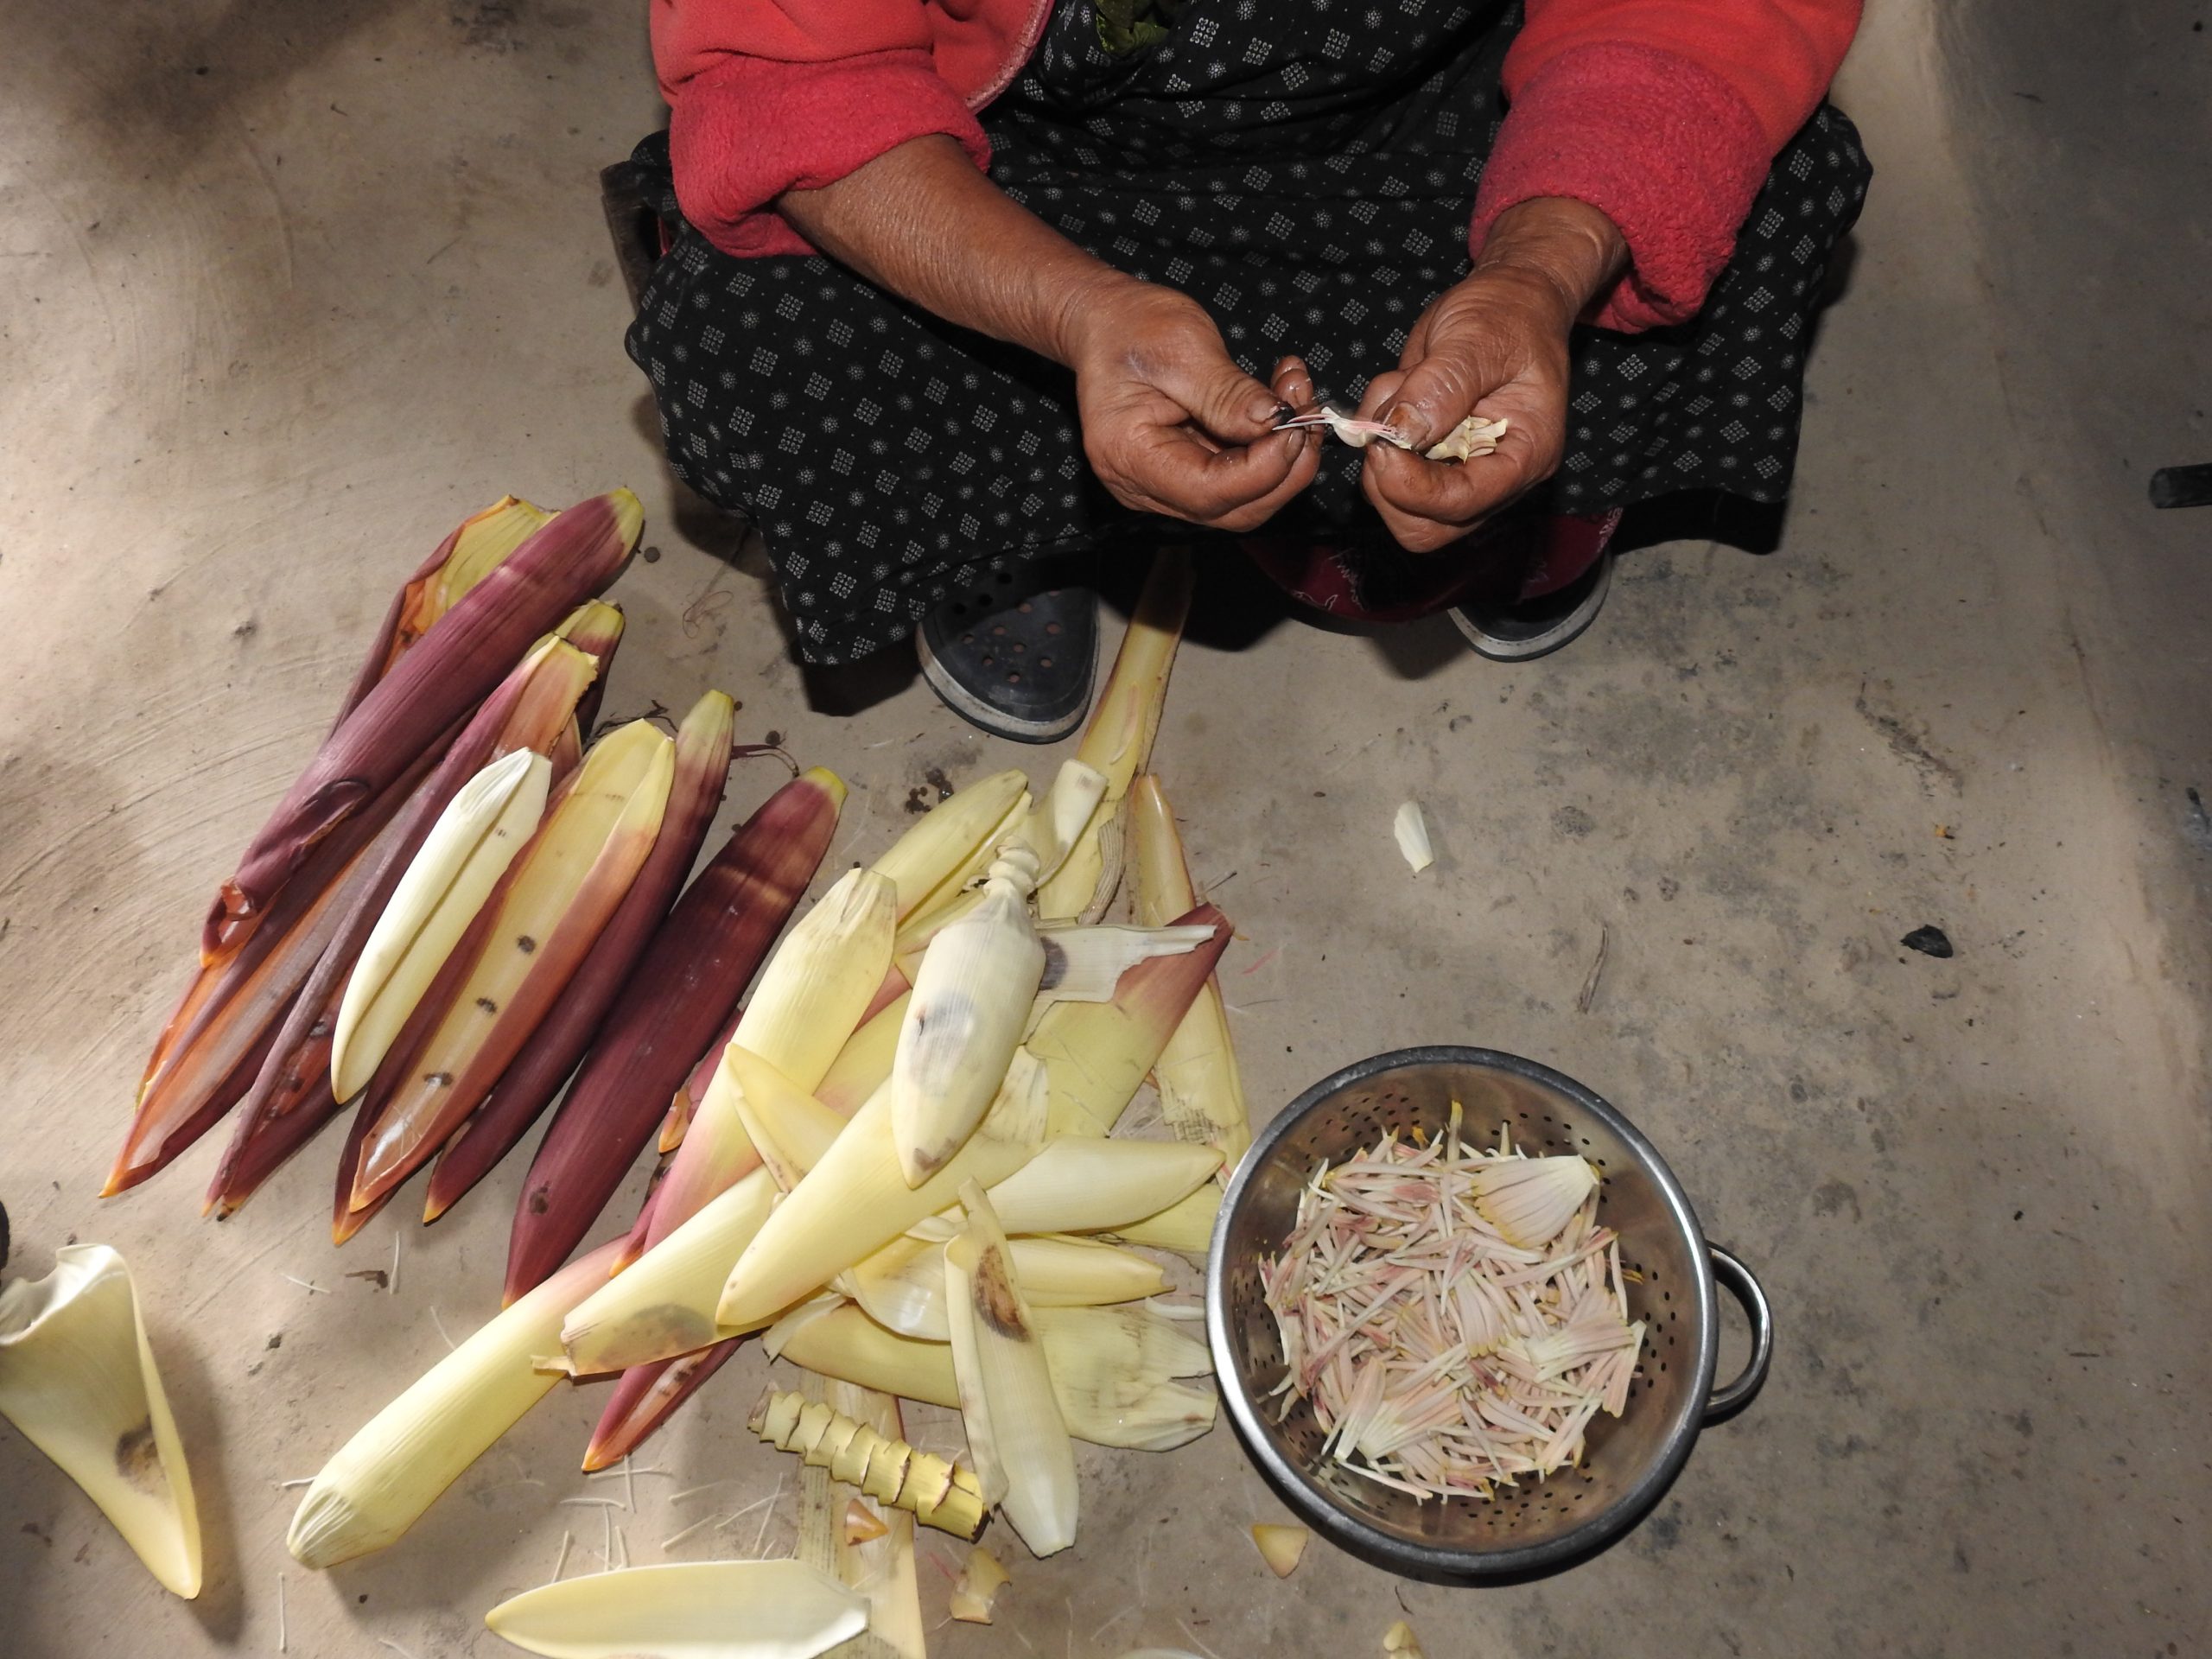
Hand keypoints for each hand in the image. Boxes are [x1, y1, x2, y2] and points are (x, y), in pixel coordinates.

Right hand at [1063, 279, 1320, 531]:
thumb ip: (1227, 393)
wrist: (1105, 323)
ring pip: (1245, 500)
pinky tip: (1281, 406)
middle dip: (1284, 467)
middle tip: (1308, 409)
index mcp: (1127, 457)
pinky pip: (1240, 481)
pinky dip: (1271, 450)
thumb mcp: (1181, 348)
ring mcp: (1165, 487)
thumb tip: (1275, 421)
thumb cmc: (1130, 327)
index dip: (1263, 467)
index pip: (1208, 491)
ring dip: (1285, 457)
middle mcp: (1143, 487)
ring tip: (1296, 397)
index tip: (1296, 422)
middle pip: (1233, 509)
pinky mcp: (1186, 476)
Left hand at [1357, 197, 1626, 552]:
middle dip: (1389, 484)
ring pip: (1398, 508)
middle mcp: (1495, 479)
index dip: (1413, 486)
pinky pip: (1386, 475)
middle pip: (1426, 528)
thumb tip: (1402, 432)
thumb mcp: (1478, 337)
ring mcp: (1460, 474)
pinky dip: (1375, 436)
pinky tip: (1398, 390)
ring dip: (1379, 454)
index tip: (1383, 443)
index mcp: (1525, 456)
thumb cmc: (1508, 314)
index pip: (1462, 504)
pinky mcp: (1431, 462)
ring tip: (1399, 388)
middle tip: (1382, 425)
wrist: (1509, 301)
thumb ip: (1442, 386)